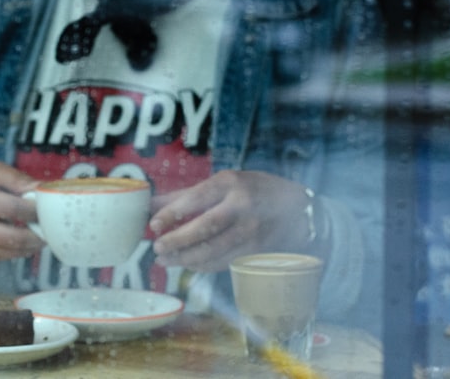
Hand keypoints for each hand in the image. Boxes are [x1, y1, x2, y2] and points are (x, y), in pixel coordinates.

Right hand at [0, 162, 43, 263]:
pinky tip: (29, 239)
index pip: (12, 208)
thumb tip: (41, 189)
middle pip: (14, 236)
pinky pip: (8, 256)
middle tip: (52, 227)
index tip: (49, 207)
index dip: (35, 210)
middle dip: (38, 233)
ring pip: (13, 251)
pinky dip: (23, 249)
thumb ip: (16, 178)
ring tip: (44, 233)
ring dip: (34, 244)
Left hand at [149, 170, 311, 272]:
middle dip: (177, 240)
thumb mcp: (223, 183)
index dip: (172, 214)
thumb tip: (151, 204)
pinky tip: (188, 264)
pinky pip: (224, 260)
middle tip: (157, 248)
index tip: (152, 225)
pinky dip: (204, 265)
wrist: (298, 207)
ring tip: (165, 260)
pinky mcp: (256, 249)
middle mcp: (241, 206)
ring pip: (214, 249)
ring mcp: (251, 230)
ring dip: (186, 258)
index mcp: (229, 183)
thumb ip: (186, 195)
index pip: (196, 198)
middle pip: (205, 227)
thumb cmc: (253, 190)